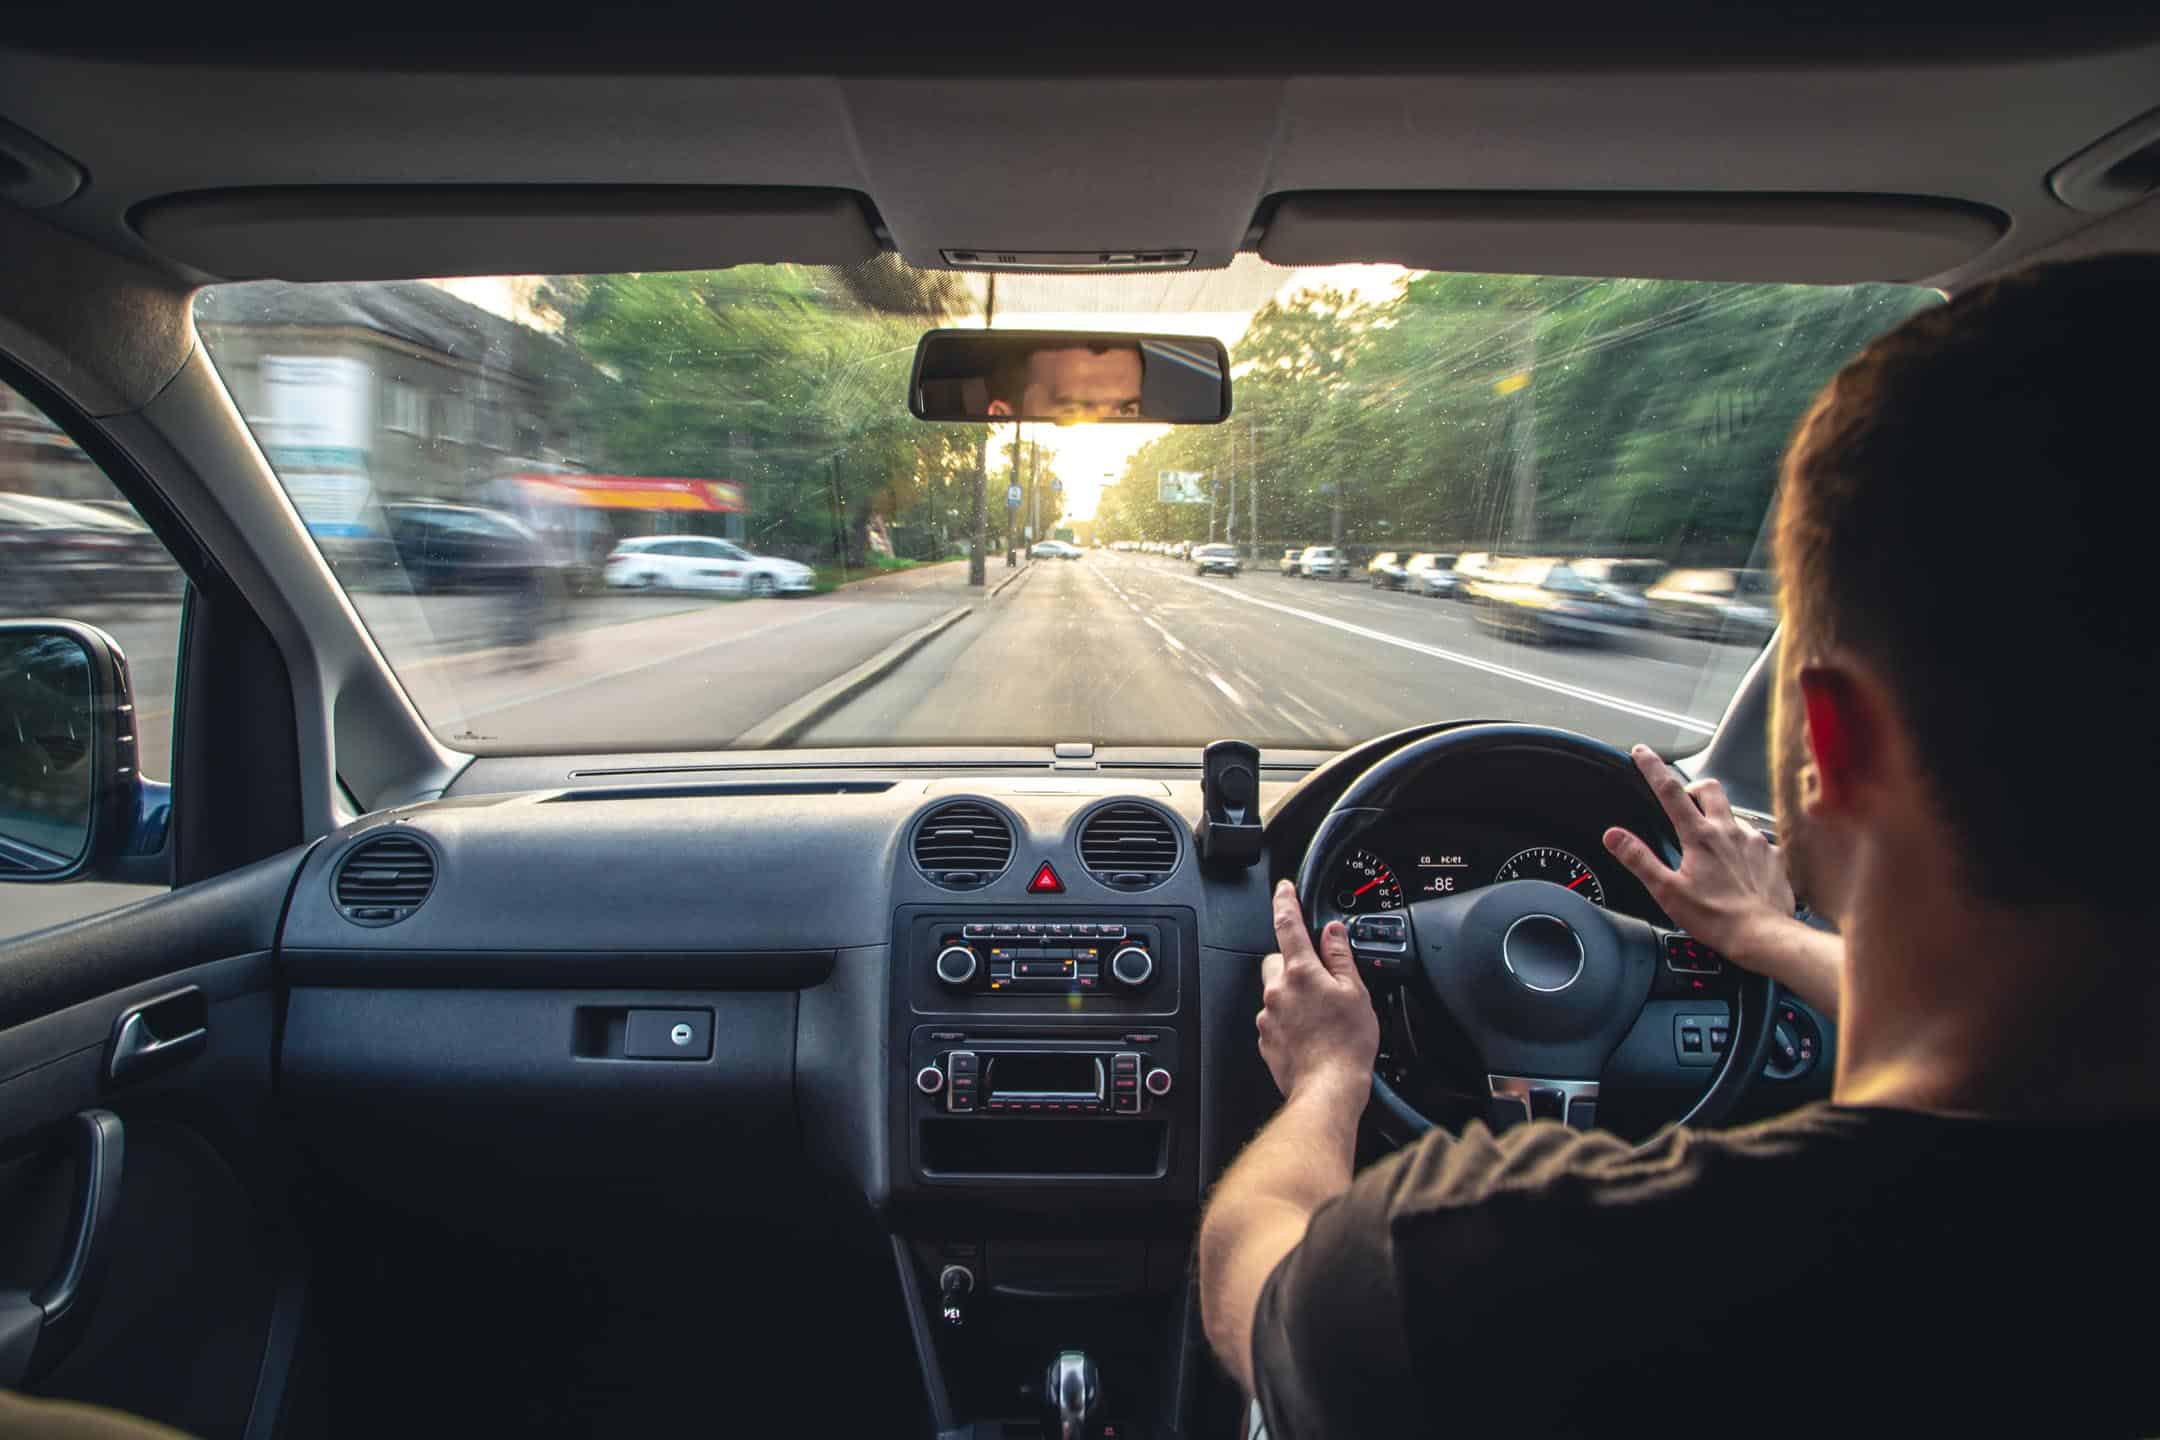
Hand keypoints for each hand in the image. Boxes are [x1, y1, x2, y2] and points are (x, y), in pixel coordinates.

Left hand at [1257, 879, 1379, 1105]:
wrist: (1328, 1090)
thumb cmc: (1347, 1045)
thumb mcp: (1355, 993)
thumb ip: (1340, 957)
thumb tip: (1333, 932)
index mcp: (1300, 972)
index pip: (1287, 924)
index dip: (1285, 901)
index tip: (1284, 889)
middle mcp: (1277, 991)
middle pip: (1278, 960)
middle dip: (1295, 962)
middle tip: (1320, 981)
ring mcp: (1268, 1016)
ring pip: (1275, 991)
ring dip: (1292, 994)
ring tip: (1320, 1014)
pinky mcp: (1266, 1040)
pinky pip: (1274, 1018)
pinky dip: (1289, 1019)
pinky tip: (1311, 1033)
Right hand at [1602, 745, 1794, 960]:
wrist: (1764, 936)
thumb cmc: (1716, 918)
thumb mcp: (1667, 890)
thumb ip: (1639, 859)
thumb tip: (1614, 836)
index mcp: (1700, 836)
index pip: (1669, 790)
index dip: (1652, 767)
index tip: (1642, 752)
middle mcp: (1730, 830)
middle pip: (1710, 788)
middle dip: (1694, 786)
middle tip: (1685, 799)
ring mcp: (1755, 841)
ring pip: (1734, 814)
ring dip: (1720, 820)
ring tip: (1712, 844)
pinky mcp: (1773, 856)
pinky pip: (1756, 840)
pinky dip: (1744, 846)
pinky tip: (1739, 866)